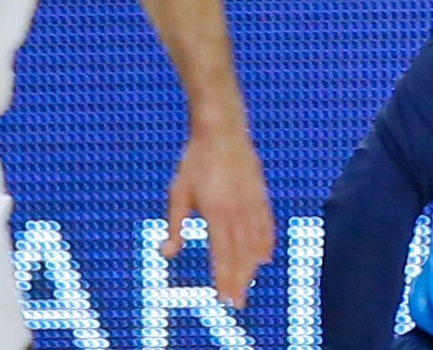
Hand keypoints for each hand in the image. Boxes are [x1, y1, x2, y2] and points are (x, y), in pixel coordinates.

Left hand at [163, 120, 274, 309]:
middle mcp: (237, 209)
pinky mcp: (259, 191)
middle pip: (240, 252)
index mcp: (216, 211)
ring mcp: (251, 200)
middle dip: (238, 279)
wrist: (222, 128)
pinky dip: (265, 241)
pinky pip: (266, 223)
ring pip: (254, 241)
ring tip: (248, 284)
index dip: (223, 278)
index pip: (221, 253)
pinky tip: (265, 256)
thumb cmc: (196, 160)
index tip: (223, 298)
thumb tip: (167, 253)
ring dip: (251, 266)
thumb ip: (175, 225)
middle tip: (236, 303)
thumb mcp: (178, 193)